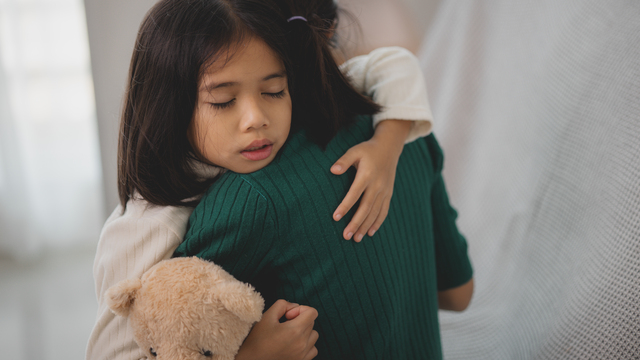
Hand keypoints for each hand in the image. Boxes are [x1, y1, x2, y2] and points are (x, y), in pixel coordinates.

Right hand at [236, 300, 318, 359]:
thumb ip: (282, 305)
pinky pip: (313, 350)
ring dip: (305, 332)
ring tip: (290, 335)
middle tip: (285, 325)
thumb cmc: (257, 340)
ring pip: (314, 336)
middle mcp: (302, 343)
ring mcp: (303, 355)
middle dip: (300, 319)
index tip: (288, 316)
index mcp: (295, 330)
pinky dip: (307, 345)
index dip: (300, 309)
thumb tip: (294, 306)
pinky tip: (294, 345)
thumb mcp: (266, 316)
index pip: (312, 312)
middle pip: (312, 323)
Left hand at [331, 120, 411, 241]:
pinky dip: (377, 222)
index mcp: (367, 175)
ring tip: (356, 238)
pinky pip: (384, 211)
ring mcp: (384, 191)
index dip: (345, 206)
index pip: (354, 194)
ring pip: (375, 212)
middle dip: (356, 223)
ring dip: (366, 226)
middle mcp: (377, 185)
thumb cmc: (367, 150)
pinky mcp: (389, 194)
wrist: (389, 148)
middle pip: (366, 207)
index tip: (335, 217)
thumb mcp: (355, 151)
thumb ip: (344, 161)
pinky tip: (370, 232)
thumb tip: (333, 170)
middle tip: (346, 236)